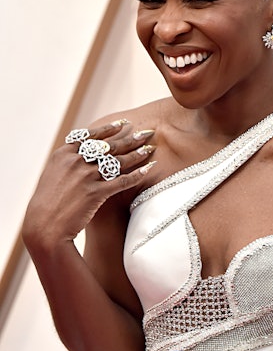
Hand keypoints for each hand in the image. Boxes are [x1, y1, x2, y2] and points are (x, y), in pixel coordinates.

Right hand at [23, 120, 156, 244]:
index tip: (123, 124)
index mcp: (63, 154)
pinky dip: (137, 175)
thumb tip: (81, 154)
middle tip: (146, 133)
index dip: (109, 129)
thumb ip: (67, 163)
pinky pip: (122, 181)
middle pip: (108, 147)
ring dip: (137, 154)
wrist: (44, 226)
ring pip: (118, 161)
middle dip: (130, 139)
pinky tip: (148, 169)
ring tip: (150, 149)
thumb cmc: (47, 203)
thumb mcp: (53, 176)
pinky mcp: (95, 193)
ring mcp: (86, 177)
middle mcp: (76, 162)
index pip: (90, 136)